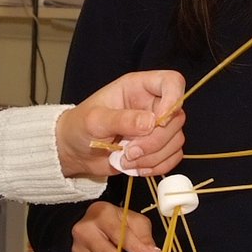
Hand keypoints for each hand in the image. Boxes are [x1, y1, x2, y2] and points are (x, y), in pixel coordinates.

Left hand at [56, 70, 184, 179]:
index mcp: (138, 88)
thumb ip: (121, 119)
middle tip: (128, 152)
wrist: (75, 151)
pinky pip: (173, 157)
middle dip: (154, 141)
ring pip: (176, 140)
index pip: (172, 82)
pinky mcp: (157, 148)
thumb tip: (150, 122)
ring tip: (126, 161)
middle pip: (177, 118)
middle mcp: (152, 104)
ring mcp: (156, 127)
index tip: (158, 122)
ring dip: (152, 157)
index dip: (173, 100)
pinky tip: (136, 169)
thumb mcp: (94, 120)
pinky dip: (157, 167)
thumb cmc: (80, 126)